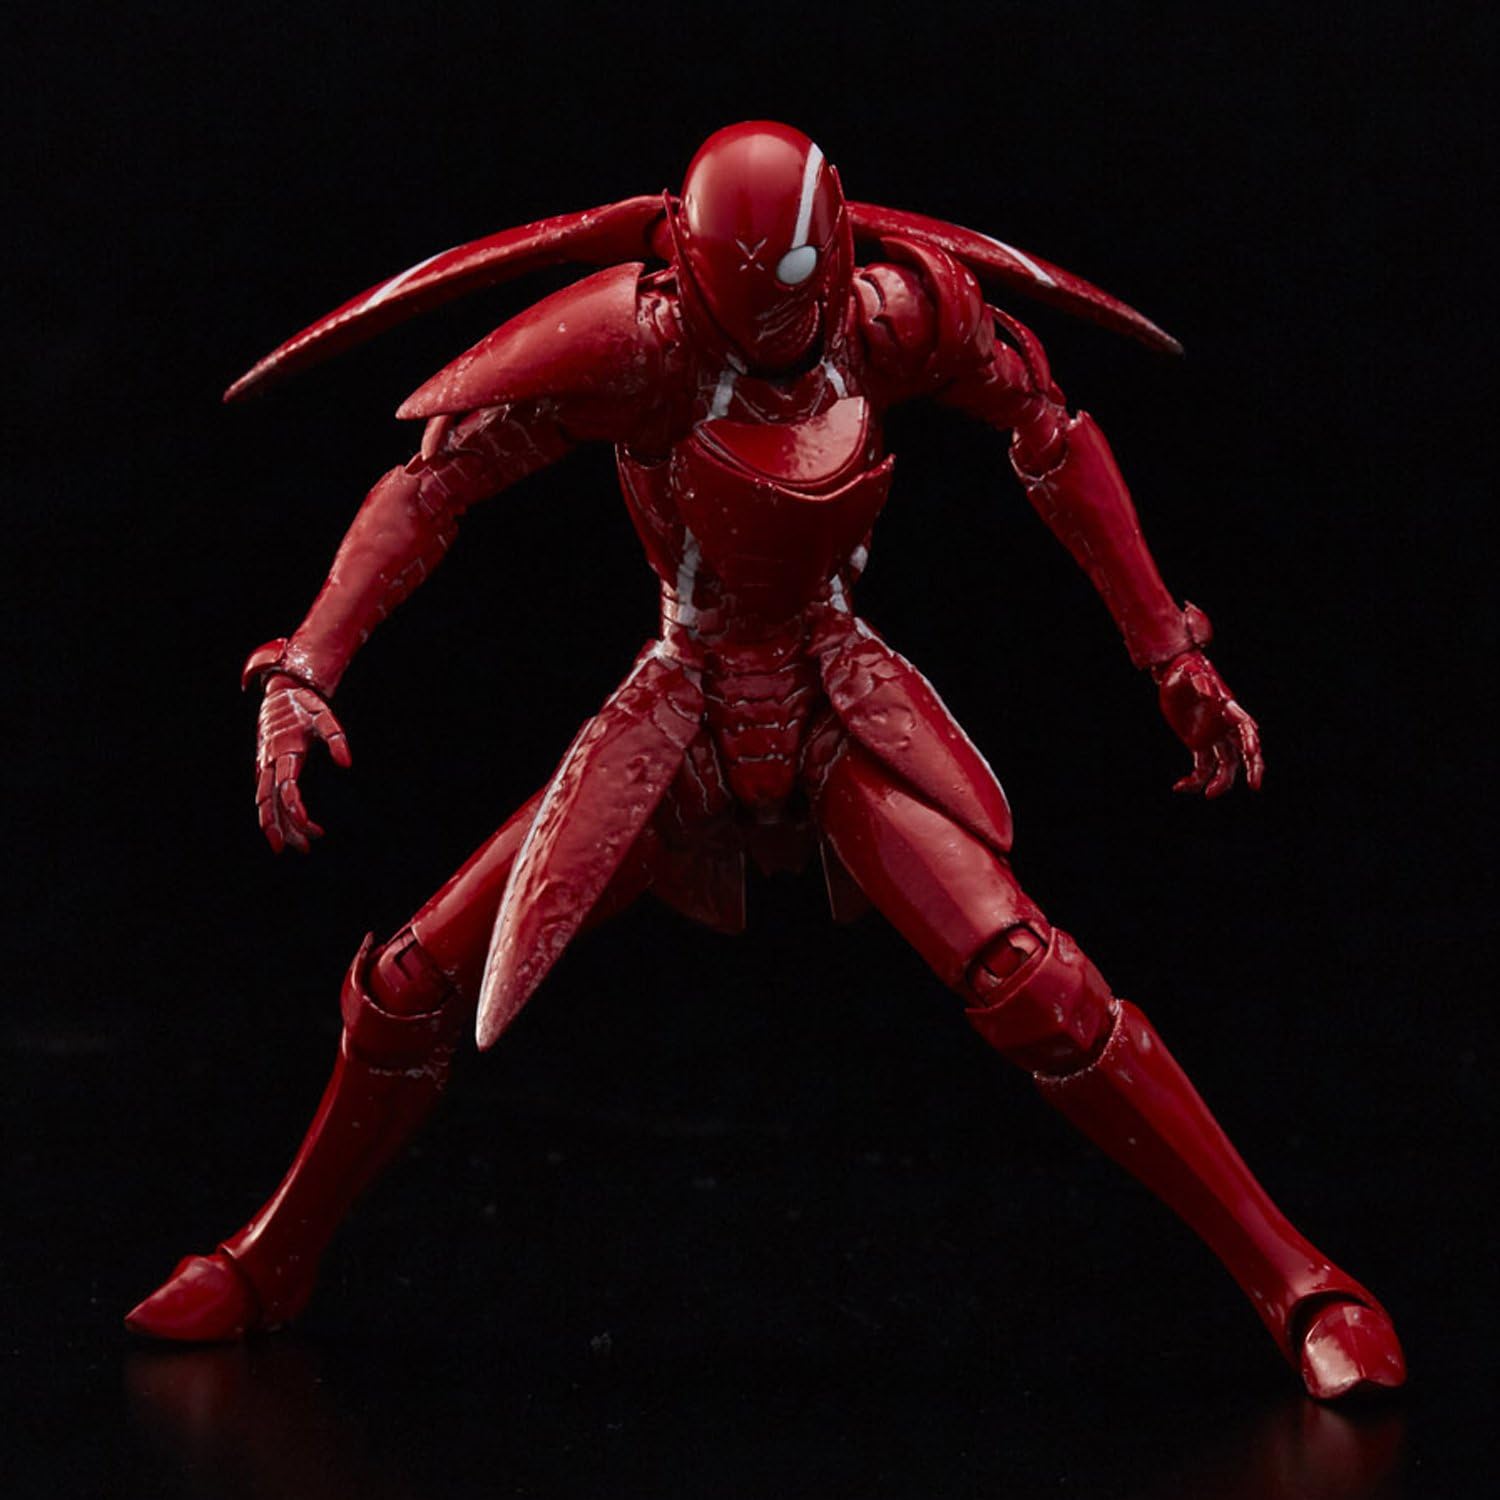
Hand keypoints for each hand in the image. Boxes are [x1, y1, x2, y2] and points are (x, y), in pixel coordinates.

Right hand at [254, 674, 351, 851]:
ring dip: (275, 826)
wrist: (280, 694)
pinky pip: (264, 794)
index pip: (287, 786)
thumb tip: (347, 764)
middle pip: (270, 801)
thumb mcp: (325, 716)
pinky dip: (270, 813)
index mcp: (285, 750)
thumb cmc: (305, 706)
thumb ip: (336, 738)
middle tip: (300, 850)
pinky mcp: (264, 767)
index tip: (311, 826)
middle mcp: (269, 761)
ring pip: (264, 801)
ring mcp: (264, 765)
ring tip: (288, 848)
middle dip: (282, 827)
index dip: (296, 808)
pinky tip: (280, 830)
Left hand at [1154, 650, 1263, 798]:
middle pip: (1244, 751)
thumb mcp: (1190, 672)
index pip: (1246, 727)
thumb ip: (1200, 681)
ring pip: (1226, 765)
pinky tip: (1180, 787)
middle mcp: (1225, 726)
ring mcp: (1213, 737)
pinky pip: (1202, 767)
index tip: (1253, 754)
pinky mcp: (1198, 744)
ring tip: (1208, 794)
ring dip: (1221, 781)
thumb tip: (1209, 693)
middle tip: (1255, 786)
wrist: (1173, 674)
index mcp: (1228, 709)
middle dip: (1252, 768)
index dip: (1251, 741)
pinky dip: (1194, 780)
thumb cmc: (1186, 669)